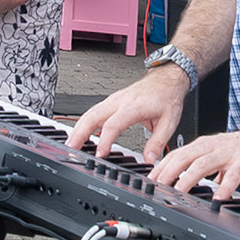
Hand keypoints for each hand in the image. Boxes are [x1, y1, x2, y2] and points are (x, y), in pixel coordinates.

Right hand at [67, 70, 190, 164]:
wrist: (166, 79)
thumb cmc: (167, 97)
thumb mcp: (169, 122)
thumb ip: (158, 143)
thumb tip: (149, 159)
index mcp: (133, 107)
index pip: (113, 124)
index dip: (104, 140)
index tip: (100, 154)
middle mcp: (119, 101)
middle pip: (92, 116)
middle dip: (80, 133)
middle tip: (71, 149)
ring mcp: (113, 100)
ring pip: (89, 113)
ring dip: (78, 128)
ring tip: (70, 145)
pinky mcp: (111, 102)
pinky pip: (93, 111)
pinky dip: (83, 123)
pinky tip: (79, 134)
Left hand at [152, 124, 239, 201]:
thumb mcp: (218, 155)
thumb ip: (203, 167)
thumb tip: (187, 182)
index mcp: (204, 146)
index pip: (176, 154)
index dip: (161, 167)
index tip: (149, 180)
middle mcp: (213, 147)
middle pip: (185, 157)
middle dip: (168, 171)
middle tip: (156, 186)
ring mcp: (228, 153)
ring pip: (203, 164)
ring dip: (189, 178)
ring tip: (179, 192)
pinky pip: (233, 175)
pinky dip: (225, 187)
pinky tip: (219, 198)